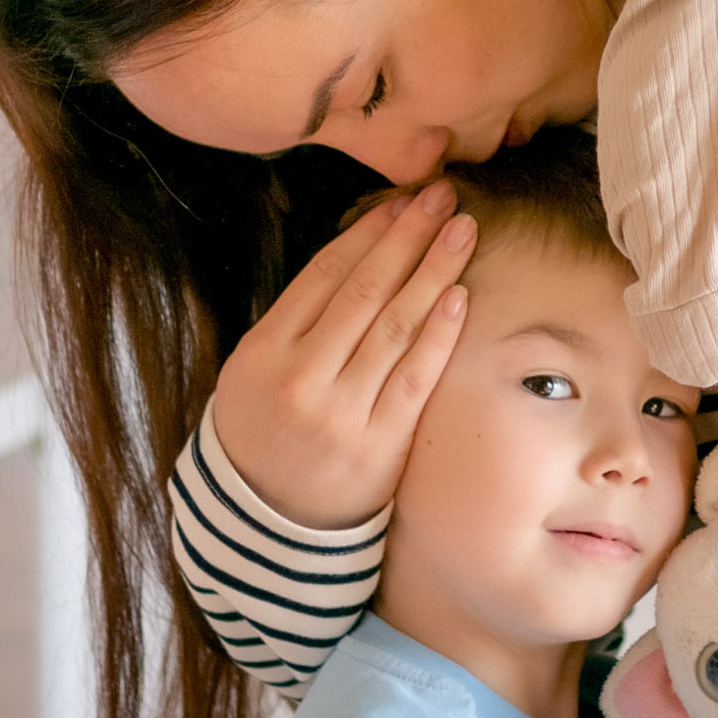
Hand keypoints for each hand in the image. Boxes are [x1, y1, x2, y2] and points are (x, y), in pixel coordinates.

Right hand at [209, 183, 475, 523]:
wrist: (266, 520)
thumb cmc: (267, 429)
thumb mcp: (255, 371)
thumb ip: (299, 320)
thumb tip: (364, 249)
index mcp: (263, 353)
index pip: (323, 275)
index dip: (367, 233)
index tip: (401, 202)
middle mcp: (300, 379)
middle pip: (365, 291)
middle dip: (408, 237)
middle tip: (443, 197)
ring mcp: (341, 413)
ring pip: (394, 327)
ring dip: (434, 271)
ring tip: (462, 231)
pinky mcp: (379, 445)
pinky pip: (415, 378)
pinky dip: (438, 334)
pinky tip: (458, 294)